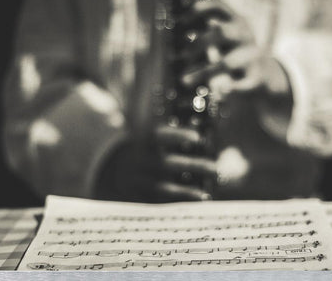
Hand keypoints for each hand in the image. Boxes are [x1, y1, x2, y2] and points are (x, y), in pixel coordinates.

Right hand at [94, 126, 214, 202]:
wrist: (116, 171)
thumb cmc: (145, 151)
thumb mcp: (151, 140)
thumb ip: (170, 136)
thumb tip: (197, 128)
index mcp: (144, 143)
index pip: (160, 137)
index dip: (178, 136)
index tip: (197, 137)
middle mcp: (142, 161)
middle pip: (169, 164)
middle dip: (194, 166)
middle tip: (215, 168)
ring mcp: (141, 181)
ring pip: (165, 188)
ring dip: (187, 192)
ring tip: (206, 194)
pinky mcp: (141, 196)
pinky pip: (161, 203)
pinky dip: (179, 204)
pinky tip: (195, 203)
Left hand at [179, 0, 290, 101]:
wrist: (265, 77)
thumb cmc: (235, 55)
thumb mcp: (224, 40)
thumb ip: (207, 36)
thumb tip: (182, 38)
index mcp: (235, 22)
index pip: (217, 8)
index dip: (199, 10)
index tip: (182, 20)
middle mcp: (244, 36)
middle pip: (220, 33)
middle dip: (197, 44)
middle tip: (184, 56)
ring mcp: (252, 57)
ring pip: (227, 63)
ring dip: (202, 72)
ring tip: (184, 80)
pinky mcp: (257, 78)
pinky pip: (242, 85)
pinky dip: (229, 90)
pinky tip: (219, 94)